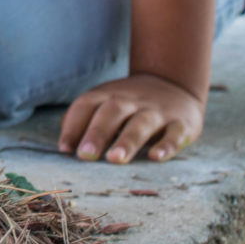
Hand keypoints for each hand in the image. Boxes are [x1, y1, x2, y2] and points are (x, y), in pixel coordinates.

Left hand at [60, 72, 202, 163]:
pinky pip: (174, 133)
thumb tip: (64, 145)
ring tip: (115, 159)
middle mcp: (131, 101)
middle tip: (85, 155)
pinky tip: (156, 157)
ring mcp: (157, 111)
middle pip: (112, 112)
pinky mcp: (180, 124)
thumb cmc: (128, 105)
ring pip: (141, 123)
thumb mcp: (103, 103)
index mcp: (108, 95)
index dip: (73, 125)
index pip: (86, 104)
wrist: (174, 84)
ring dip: (128, 141)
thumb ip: (81, 121)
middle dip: (98, 133)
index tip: (65, 149)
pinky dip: (167, 145)